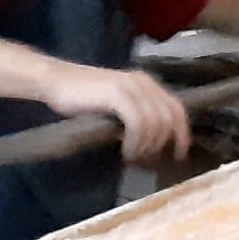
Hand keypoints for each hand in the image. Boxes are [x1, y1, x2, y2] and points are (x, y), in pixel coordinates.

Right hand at [41, 64, 190, 162]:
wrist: (56, 81)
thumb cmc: (83, 98)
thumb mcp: (117, 104)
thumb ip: (136, 115)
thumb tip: (153, 143)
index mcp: (147, 83)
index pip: (177, 110)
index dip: (182, 134)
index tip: (179, 155)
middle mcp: (143, 82)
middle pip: (169, 119)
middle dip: (160, 145)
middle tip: (142, 159)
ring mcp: (131, 86)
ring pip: (155, 124)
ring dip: (146, 146)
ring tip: (130, 155)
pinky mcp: (117, 93)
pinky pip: (139, 123)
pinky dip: (136, 141)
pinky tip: (125, 149)